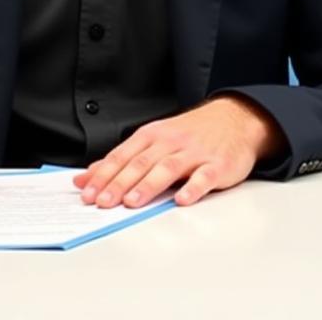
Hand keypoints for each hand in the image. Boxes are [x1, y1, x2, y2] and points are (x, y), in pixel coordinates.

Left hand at [72, 95, 284, 207]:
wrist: (234, 118)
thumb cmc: (190, 134)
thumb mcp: (154, 139)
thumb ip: (122, 160)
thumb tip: (86, 177)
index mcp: (152, 135)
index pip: (122, 156)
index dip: (104, 175)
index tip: (87, 193)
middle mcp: (170, 142)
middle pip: (141, 163)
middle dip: (119, 183)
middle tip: (103, 202)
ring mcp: (194, 152)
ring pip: (168, 168)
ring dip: (148, 186)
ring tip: (132, 203)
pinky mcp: (217, 165)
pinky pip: (204, 177)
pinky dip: (193, 188)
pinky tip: (182, 199)